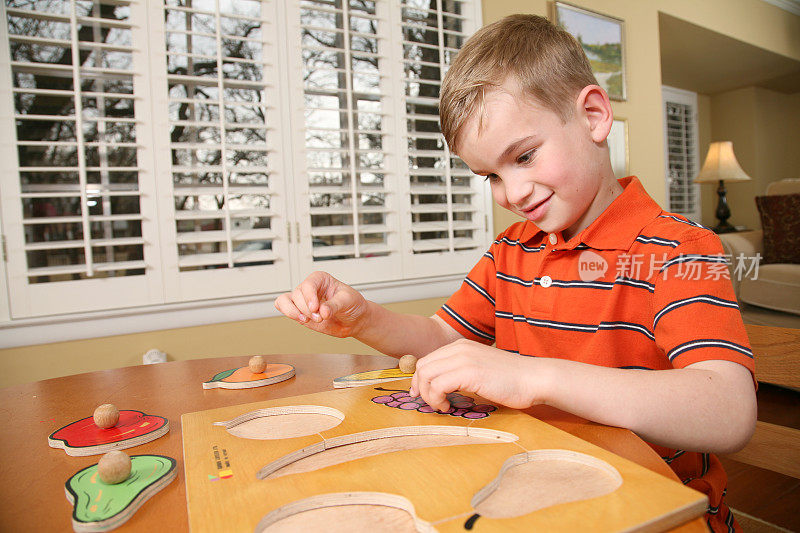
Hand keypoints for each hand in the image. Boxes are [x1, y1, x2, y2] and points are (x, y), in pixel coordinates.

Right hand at [274, 271, 367, 337]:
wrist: (354, 319)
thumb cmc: (352, 304)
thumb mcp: (348, 301)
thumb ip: (334, 305)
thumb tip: (322, 311)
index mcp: (321, 279)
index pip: (308, 284)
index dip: (309, 297)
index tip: (316, 308)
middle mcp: (310, 288)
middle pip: (297, 295)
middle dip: (307, 309)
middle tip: (320, 318)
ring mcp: (303, 300)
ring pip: (285, 301)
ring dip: (294, 312)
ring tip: (308, 320)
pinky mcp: (299, 311)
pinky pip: (283, 307)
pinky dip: (288, 313)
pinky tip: (301, 319)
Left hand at [409, 339, 541, 411]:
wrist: (534, 378)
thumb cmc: (511, 379)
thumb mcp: (480, 369)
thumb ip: (462, 372)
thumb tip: (442, 386)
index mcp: (461, 346)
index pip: (428, 360)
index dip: (421, 379)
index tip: (422, 395)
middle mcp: (459, 348)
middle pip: (422, 366)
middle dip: (420, 387)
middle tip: (429, 403)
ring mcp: (463, 359)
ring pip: (426, 375)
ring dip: (428, 395)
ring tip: (441, 406)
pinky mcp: (468, 373)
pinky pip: (437, 386)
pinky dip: (437, 399)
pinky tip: (448, 407)